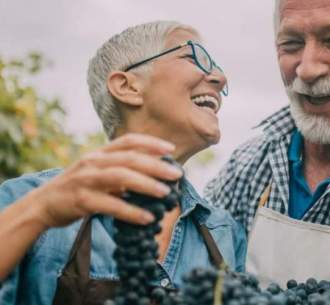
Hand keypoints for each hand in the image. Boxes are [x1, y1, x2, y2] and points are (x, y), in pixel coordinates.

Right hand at [27, 133, 182, 227]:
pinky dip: (131, 212)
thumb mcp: (97, 172)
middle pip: (129, 158)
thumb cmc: (77, 188)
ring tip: (165, 194)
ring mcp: (86, 180)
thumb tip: (154, 176)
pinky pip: (110, 205)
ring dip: (146, 185)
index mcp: (99, 153)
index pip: (128, 141)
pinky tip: (147, 218)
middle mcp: (93, 162)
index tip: (170, 149)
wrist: (43, 204)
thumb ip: (120, 171)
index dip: (150, 143)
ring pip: (120, 177)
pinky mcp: (81, 200)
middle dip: (155, 165)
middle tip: (176, 175)